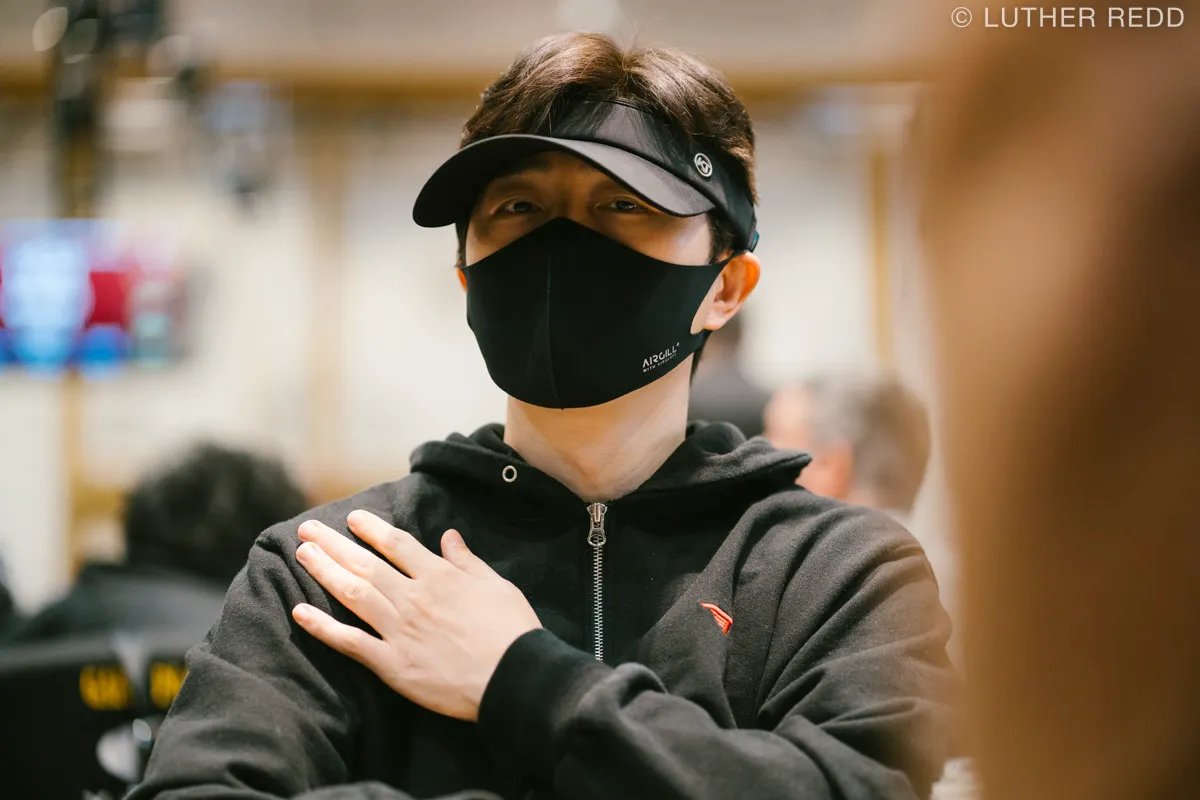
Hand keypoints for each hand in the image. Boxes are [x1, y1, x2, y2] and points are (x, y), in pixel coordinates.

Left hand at [291, 510, 540, 720]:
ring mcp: (400, 630)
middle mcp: (413, 598)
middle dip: (334, 544)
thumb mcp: (497, 585)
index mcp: (439, 577)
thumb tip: (449, 536)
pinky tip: (300, 612)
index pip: (397, 544)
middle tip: (308, 530)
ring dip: (324, 572)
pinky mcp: (393, 664)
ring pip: (353, 594)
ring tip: (303, 555)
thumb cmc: (512, 631)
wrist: (514, 677)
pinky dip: (323, 627)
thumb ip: (467, 561)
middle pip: (366, 564)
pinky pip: (350, 642)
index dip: (372, 529)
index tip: (353, 518)